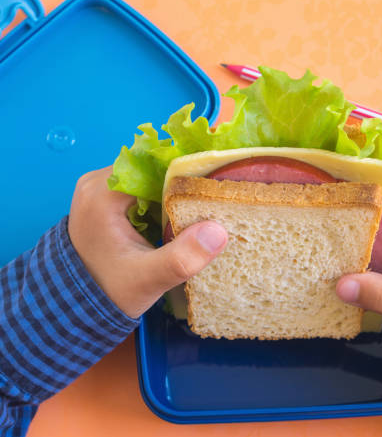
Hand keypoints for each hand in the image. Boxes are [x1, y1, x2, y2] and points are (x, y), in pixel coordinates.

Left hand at [68, 167, 227, 318]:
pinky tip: (178, 216)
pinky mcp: (104, 198)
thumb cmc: (110, 291)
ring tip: (199, 208)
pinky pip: (141, 187)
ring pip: (149, 176)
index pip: (156, 164)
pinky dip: (161, 198)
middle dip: (183, 182)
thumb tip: (219, 232)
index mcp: (103, 193)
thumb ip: (182, 258)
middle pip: (153, 167)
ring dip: (174, 190)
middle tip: (211, 200)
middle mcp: (97, 182)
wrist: (75, 305)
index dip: (188, 172)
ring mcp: (99, 189)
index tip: (214, 187)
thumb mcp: (149, 278)